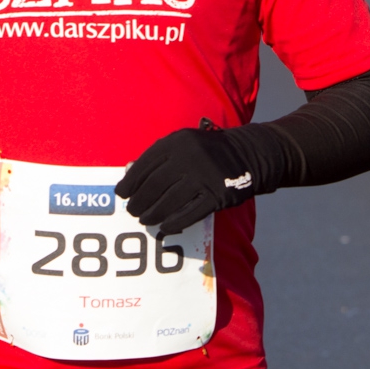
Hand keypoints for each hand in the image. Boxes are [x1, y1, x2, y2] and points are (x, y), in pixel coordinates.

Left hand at [116, 127, 258, 235]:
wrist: (248, 153)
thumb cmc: (208, 151)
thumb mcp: (185, 142)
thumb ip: (161, 156)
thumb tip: (130, 177)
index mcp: (177, 141)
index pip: (145, 165)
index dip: (130, 182)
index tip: (121, 194)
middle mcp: (189, 157)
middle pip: (154, 185)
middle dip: (139, 201)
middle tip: (133, 210)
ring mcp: (204, 176)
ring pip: (170, 201)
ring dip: (153, 214)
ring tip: (145, 220)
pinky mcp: (218, 194)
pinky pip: (191, 213)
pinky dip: (175, 222)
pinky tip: (165, 227)